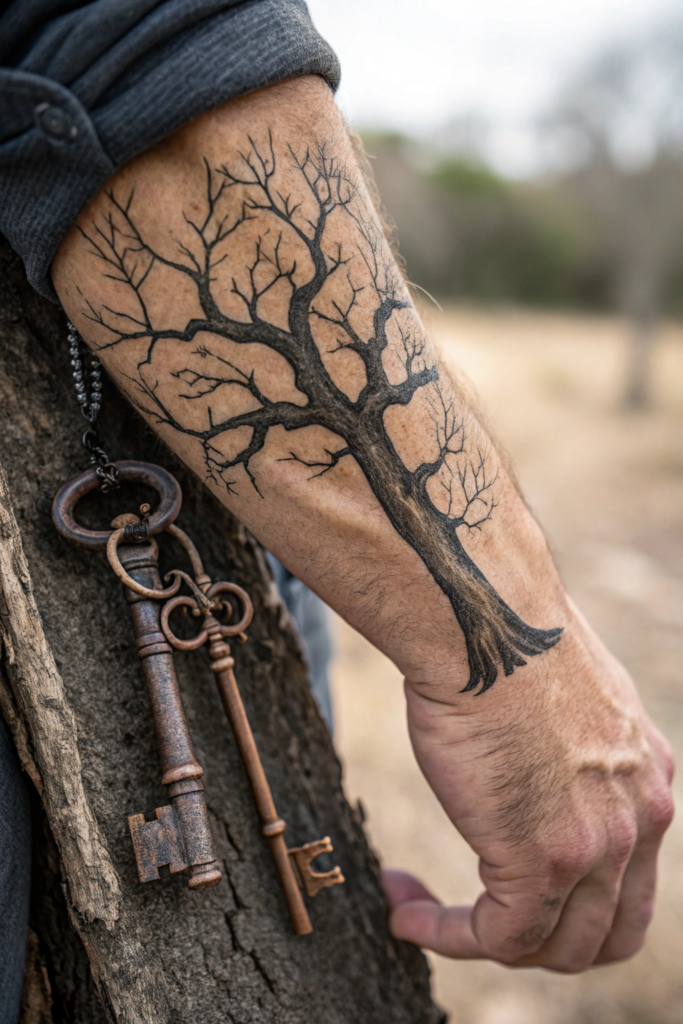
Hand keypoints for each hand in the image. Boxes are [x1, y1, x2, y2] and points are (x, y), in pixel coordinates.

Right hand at [383, 599, 673, 971]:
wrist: (486, 622)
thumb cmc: (506, 642)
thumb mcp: (565, 697)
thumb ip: (568, 746)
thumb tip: (530, 753)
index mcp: (648, 777)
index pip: (630, 883)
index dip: (571, 905)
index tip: (503, 884)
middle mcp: (639, 818)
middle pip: (605, 935)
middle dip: (539, 942)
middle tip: (477, 920)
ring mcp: (597, 845)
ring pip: (555, 948)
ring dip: (488, 943)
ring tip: (425, 914)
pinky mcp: (542, 860)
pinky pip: (499, 937)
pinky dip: (449, 935)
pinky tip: (406, 912)